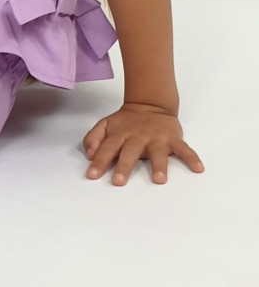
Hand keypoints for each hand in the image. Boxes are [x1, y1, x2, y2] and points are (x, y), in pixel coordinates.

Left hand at [82, 103, 204, 185]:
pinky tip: (198, 168)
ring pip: (157, 153)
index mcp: (120, 135)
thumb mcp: (105, 125)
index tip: (92, 175)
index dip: (98, 162)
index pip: (106, 149)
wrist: (150, 105)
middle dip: (124, 167)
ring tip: (159, 180)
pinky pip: (184, 149)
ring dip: (159, 166)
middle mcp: (137, 137)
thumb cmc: (125, 122)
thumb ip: (93, 138)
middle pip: (129, 152)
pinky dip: (192, 158)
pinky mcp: (172, 139)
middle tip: (118, 181)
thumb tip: (89, 154)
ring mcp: (156, 138)